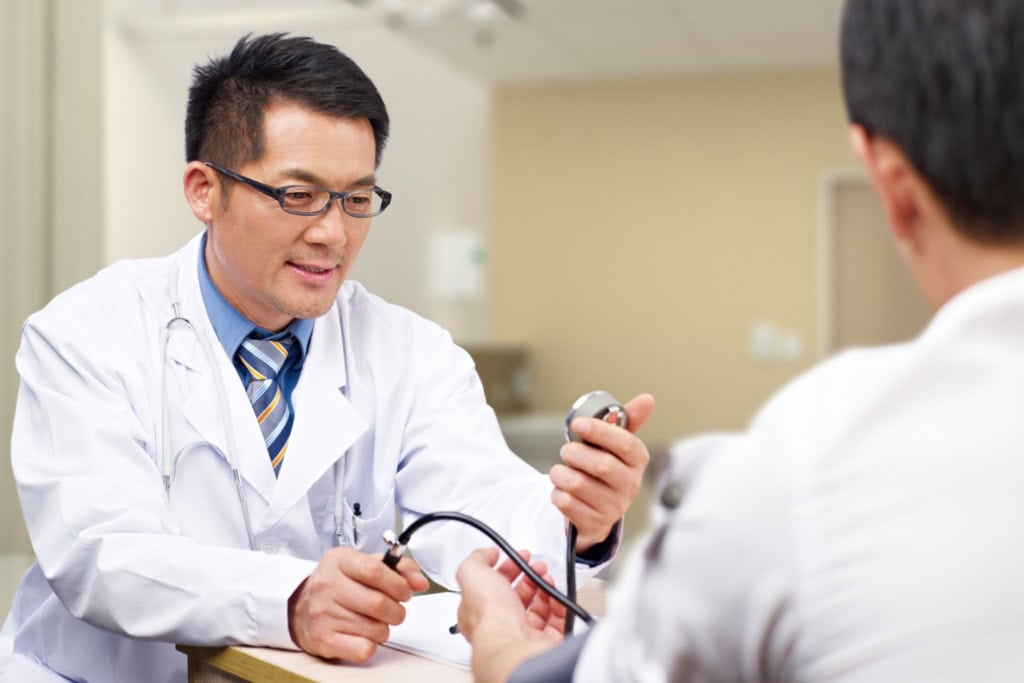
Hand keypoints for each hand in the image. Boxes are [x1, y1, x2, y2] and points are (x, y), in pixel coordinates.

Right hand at [288, 546, 428, 661]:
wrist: (299, 608)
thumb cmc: (337, 584)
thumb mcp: (362, 565)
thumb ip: (397, 568)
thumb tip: (419, 582)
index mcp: (339, 561)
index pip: (376, 571)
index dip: (398, 584)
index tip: (405, 591)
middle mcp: (327, 585)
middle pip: (379, 603)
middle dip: (396, 610)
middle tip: (394, 609)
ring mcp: (323, 613)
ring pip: (376, 629)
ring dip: (384, 628)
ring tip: (374, 621)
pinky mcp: (323, 639)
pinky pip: (363, 649)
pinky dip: (371, 645)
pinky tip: (362, 634)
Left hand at [456, 547, 564, 682]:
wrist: (511, 642)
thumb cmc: (489, 615)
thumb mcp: (471, 574)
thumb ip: (477, 559)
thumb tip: (488, 554)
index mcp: (480, 609)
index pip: (493, 585)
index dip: (506, 568)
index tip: (518, 557)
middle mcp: (501, 624)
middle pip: (517, 596)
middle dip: (529, 576)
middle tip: (537, 566)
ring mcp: (522, 634)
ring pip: (538, 608)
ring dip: (544, 587)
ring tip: (547, 578)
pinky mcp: (543, 642)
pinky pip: (556, 622)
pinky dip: (559, 606)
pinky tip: (557, 595)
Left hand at [549, 393, 654, 550]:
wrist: (595, 511)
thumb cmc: (604, 469)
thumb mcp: (614, 446)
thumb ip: (626, 421)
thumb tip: (647, 399)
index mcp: (637, 462)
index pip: (627, 444)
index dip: (601, 432)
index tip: (578, 423)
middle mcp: (630, 486)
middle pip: (601, 465)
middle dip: (575, 453)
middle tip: (567, 450)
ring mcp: (613, 508)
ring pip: (578, 484)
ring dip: (560, 473)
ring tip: (561, 471)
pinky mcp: (594, 523)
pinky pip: (566, 503)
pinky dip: (556, 492)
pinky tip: (562, 491)